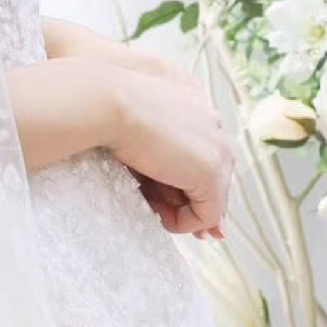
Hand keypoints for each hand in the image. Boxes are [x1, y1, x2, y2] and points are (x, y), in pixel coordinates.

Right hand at [100, 64, 235, 239]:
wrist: (108, 104)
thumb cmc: (109, 110)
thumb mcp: (135, 127)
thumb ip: (156, 150)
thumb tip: (168, 176)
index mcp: (195, 104)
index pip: (200, 153)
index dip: (183, 181)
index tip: (165, 201)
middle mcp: (213, 123)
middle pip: (209, 176)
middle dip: (187, 200)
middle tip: (156, 209)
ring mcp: (218, 150)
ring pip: (210, 197)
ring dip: (181, 210)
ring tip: (151, 208)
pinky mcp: (211, 174)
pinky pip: (208, 215)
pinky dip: (184, 223)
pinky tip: (160, 217)